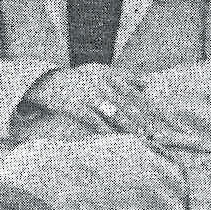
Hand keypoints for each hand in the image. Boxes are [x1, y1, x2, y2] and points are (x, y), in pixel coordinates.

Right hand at [27, 65, 166, 138]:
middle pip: (128, 105)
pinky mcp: (78, 108)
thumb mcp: (101, 70)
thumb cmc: (79, 78)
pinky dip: (107, 131)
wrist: (48, 82)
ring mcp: (89, 95)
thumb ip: (124, 76)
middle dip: (143, 121)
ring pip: (115, 113)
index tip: (161, 120)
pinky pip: (96, 122)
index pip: (134, 92)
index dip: (148, 107)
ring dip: (130, 127)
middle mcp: (101, 84)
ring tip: (143, 138)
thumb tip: (146, 86)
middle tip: (156, 134)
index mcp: (109, 75)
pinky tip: (117, 139)